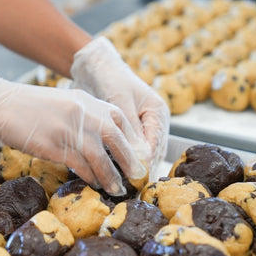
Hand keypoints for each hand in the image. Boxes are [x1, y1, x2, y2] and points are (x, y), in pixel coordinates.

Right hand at [0, 70, 147, 195]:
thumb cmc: (30, 106)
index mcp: (87, 101)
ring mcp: (69, 129)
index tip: (138, 155)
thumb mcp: (65, 103)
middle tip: (136, 176)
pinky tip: (95, 184)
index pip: (119, 121)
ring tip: (117, 189)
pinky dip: (91, 177)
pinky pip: (80, 165)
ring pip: (100, 156)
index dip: (132, 141)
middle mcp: (83, 113)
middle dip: (129, 160)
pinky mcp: (55, 145)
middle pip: (116, 139)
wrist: (0, 104)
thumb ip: (85, 117)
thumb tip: (102, 141)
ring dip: (111, 176)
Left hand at [70, 37, 170, 179]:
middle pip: (152, 153)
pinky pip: (130, 150)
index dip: (145, 164)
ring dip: (131, 168)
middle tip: (127, 188)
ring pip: (141, 155)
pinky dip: (122, 161)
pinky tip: (112, 172)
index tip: (133, 180)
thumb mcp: (120, 101)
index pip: (155, 145)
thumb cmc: (110, 79)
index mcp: (158, 113)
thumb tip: (140, 157)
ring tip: (120, 185)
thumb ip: (130, 128)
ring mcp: (143, 127)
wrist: (97, 67)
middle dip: (140, 170)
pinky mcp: (129, 131)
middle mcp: (154, 122)